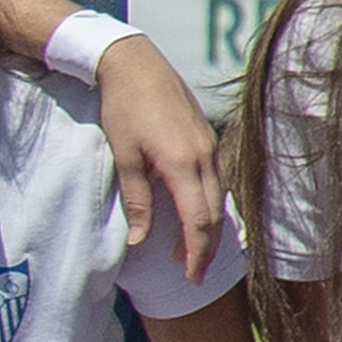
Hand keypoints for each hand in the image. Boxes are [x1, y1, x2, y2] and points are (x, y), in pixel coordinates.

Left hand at [88, 33, 225, 283]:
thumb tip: (138, 241)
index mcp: (183, 163)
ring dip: (206, 227)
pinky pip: (215, 180)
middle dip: (204, 247)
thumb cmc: (123, 108)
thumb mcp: (124, 157)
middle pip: (214, 214)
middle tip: (191, 274)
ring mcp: (210, 145)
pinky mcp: (206, 138)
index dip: (197, 253)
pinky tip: (194, 214)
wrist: (135, 63)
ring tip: (189, 251)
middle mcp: (205, 156)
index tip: (190, 277)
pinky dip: (208, 204)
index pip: (199, 221)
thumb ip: (136, 200)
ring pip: (218, 197)